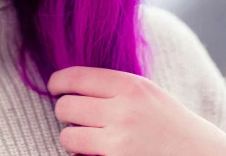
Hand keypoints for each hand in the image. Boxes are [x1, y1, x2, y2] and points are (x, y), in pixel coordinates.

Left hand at [47, 66, 225, 155]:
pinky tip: (100, 154)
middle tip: (76, 117)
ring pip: (67, 136)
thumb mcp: (147, 94)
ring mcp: (119, 141)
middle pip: (65, 106)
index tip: (55, 87)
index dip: (58, 82)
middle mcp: (123, 110)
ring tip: (90, 139)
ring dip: (72, 138)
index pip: (75, 77)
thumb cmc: (171, 125)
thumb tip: (70, 83)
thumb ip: (114, 87)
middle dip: (66, 112)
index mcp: (130, 85)